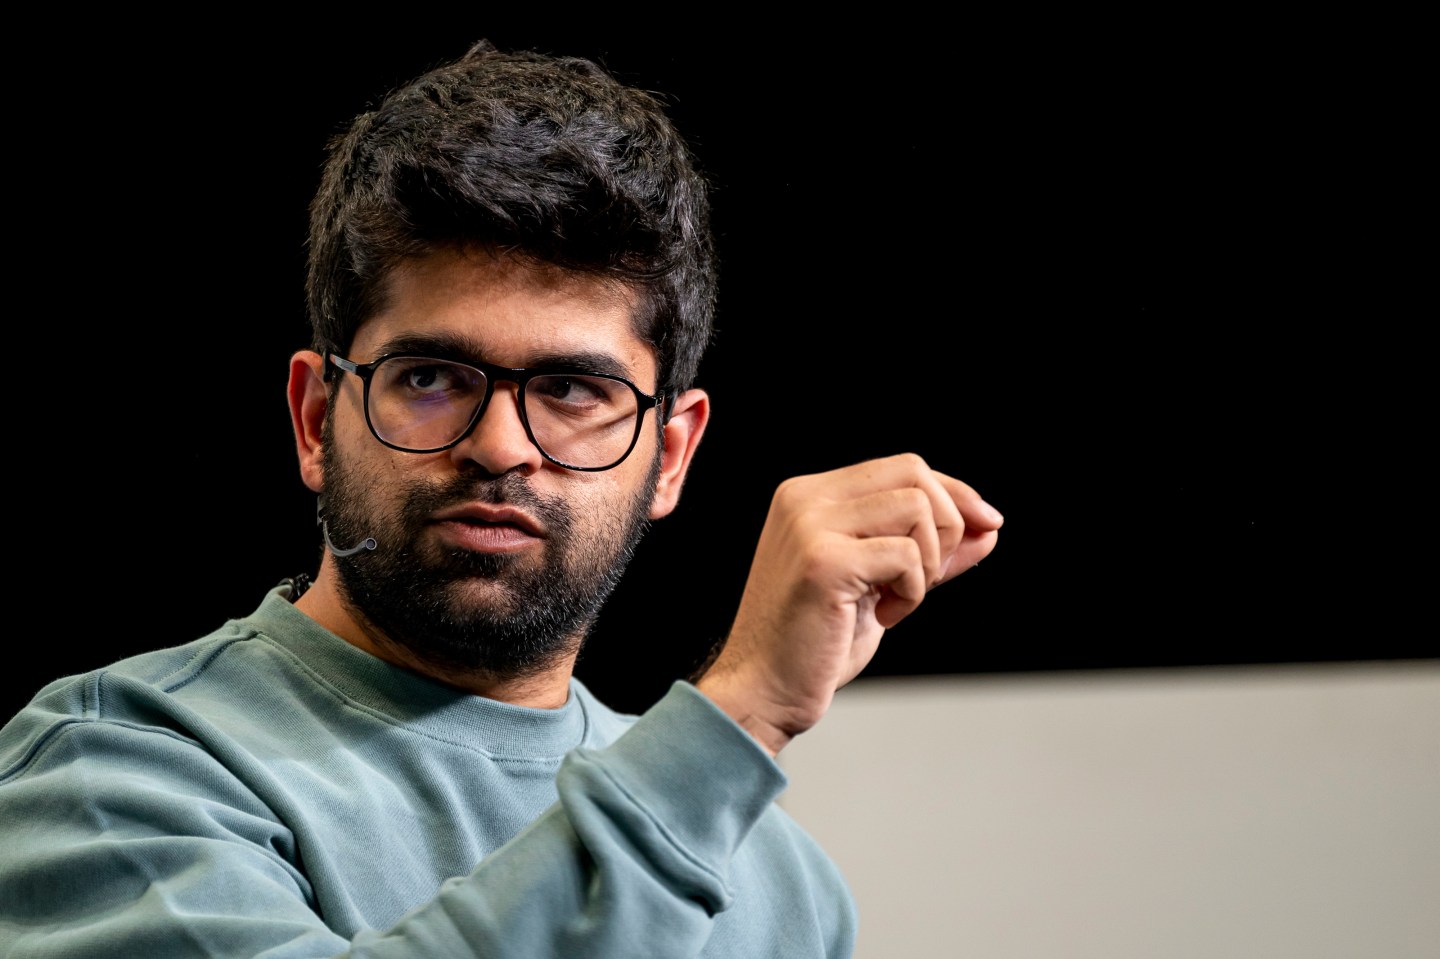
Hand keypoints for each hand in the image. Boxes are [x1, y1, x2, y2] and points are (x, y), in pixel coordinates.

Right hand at [695, 453, 1002, 754]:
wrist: (763, 690)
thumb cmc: (815, 644)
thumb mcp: (881, 586)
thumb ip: (928, 553)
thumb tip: (990, 528)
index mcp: (809, 495)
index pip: (902, 467)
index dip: (954, 493)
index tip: (988, 524)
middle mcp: (805, 499)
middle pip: (914, 473)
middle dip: (948, 524)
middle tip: (929, 579)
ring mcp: (810, 526)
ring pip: (916, 507)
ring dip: (928, 562)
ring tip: (897, 601)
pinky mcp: (824, 561)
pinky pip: (905, 555)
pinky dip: (913, 592)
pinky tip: (884, 617)